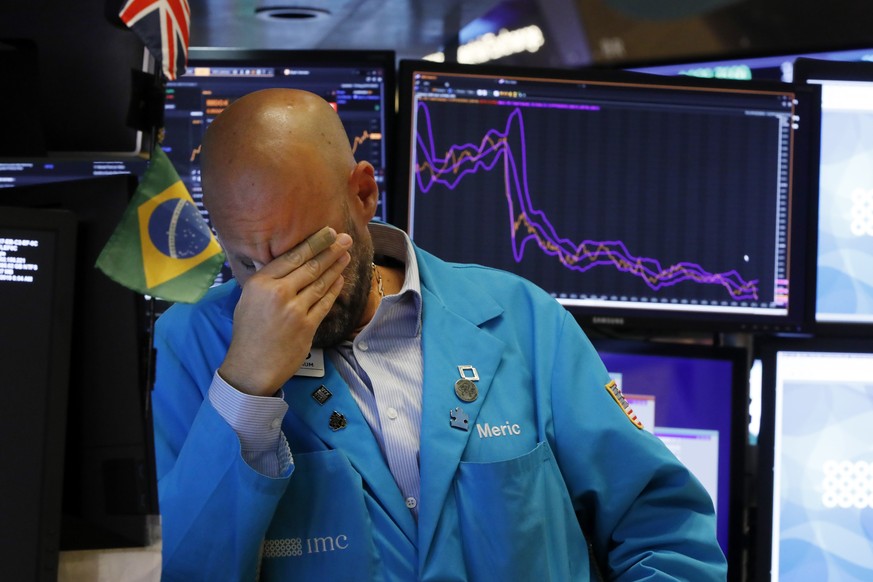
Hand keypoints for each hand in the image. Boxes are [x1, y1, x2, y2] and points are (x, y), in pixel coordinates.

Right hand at [219, 227, 352, 395]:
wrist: (252, 366)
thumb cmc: (248, 332)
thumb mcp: (247, 299)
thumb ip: (266, 280)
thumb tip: (286, 261)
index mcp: (260, 283)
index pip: (291, 257)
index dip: (313, 243)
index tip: (327, 233)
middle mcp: (278, 293)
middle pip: (310, 266)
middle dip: (330, 250)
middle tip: (345, 239)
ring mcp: (295, 310)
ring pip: (320, 282)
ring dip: (336, 267)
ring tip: (346, 254)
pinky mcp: (308, 326)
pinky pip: (325, 303)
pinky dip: (334, 289)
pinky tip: (340, 279)